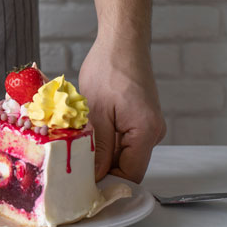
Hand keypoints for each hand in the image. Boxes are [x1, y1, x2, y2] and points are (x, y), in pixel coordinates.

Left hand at [78, 35, 165, 183]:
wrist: (122, 41)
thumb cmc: (109, 69)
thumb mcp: (96, 112)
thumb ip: (98, 148)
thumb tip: (95, 177)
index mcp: (146, 133)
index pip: (130, 175)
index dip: (107, 183)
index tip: (82, 185)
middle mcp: (153, 132)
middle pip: (128, 166)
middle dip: (101, 169)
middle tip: (72, 168)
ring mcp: (148, 125)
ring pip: (124, 153)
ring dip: (102, 153)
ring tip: (76, 148)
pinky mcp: (140, 118)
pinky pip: (123, 139)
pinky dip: (106, 140)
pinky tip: (88, 133)